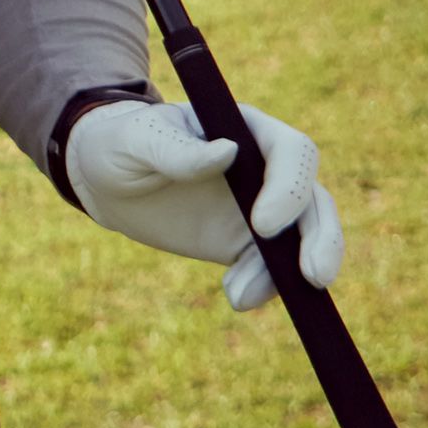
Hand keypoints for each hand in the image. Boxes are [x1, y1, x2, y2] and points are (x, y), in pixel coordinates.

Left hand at [64, 98, 342, 312]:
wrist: (106, 179)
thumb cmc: (121, 143)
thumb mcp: (136, 140)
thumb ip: (176, 148)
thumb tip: (227, 153)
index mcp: (246, 130)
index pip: (292, 151)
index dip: (288, 187)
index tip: (262, 225)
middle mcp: (264, 169)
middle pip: (313, 199)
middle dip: (321, 236)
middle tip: (313, 275)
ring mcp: (259, 207)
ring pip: (303, 237)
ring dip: (291, 273)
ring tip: (242, 296)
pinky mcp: (244, 242)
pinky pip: (270, 267)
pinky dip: (263, 286)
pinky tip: (236, 297)